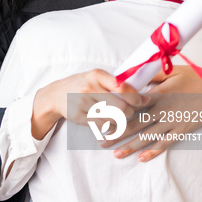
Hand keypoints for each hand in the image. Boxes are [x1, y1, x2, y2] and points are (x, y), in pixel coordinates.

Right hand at [32, 69, 146, 139]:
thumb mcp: (96, 77)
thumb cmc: (82, 84)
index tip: (142, 102)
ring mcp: (83, 103)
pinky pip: (103, 126)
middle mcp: (89, 88)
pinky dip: (110, 126)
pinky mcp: (80, 117)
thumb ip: (117, 84)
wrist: (55, 95)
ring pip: (114, 118)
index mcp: (96, 75)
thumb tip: (145, 97)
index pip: (123, 87)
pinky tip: (109, 122)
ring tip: (120, 117)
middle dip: (131, 112)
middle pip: (122, 107)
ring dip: (122, 120)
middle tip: (130, 112)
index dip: (137, 97)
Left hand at [103, 66, 201, 160]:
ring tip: (115, 153)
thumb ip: (150, 76)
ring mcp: (172, 122)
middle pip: (135, 124)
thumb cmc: (195, 78)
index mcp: (156, 95)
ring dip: (130, 146)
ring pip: (147, 137)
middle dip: (117, 133)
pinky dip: (153, 151)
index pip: (131, 106)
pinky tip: (141, 158)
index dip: (115, 113)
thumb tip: (131, 76)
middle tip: (101, 140)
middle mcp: (162, 110)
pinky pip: (165, 143)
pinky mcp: (182, 130)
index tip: (100, 118)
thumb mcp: (171, 71)